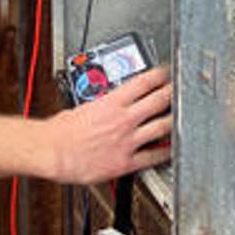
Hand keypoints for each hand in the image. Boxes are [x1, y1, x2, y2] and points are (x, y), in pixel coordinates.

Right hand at [46, 64, 173, 184]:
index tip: (167, 73)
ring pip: (162, 127)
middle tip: (181, 90)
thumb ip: (102, 102)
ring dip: (175, 121)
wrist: (52, 151)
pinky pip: (153, 157)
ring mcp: (127, 140)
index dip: (160, 74)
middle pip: (159, 100)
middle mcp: (124, 119)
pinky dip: (165, 153)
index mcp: (112, 101)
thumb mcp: (82, 104)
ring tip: (182, 117)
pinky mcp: (126, 161)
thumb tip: (108, 100)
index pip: (144, 81)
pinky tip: (172, 150)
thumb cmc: (60, 130)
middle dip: (173, 93)